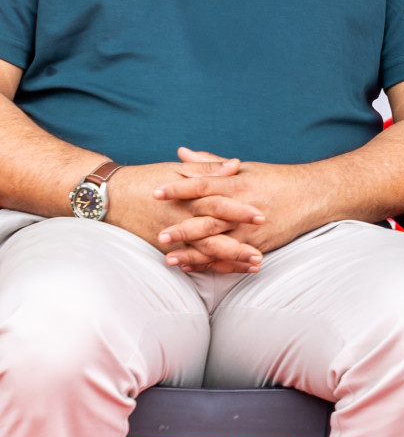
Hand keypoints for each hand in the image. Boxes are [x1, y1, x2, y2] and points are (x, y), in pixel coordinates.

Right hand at [103, 155, 264, 270]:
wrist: (109, 197)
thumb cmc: (146, 178)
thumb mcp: (178, 169)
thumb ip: (209, 168)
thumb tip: (237, 164)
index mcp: (188, 196)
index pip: (218, 203)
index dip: (240, 210)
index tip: (261, 216)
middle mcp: (181, 218)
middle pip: (214, 233)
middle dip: (238, 245)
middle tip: (261, 254)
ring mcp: (171, 235)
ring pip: (203, 251)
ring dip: (228, 260)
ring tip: (252, 266)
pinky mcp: (162, 246)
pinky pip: (187, 260)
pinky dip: (206, 266)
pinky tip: (225, 272)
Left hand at [153, 149, 309, 272]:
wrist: (313, 195)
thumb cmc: (277, 179)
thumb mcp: (245, 168)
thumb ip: (210, 164)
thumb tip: (181, 152)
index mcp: (238, 184)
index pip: (204, 184)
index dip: (179, 188)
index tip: (156, 191)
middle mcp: (243, 207)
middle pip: (208, 218)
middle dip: (183, 228)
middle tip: (158, 234)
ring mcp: (251, 228)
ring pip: (218, 242)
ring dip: (193, 252)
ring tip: (170, 259)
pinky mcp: (259, 245)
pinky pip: (232, 258)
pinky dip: (212, 265)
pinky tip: (193, 268)